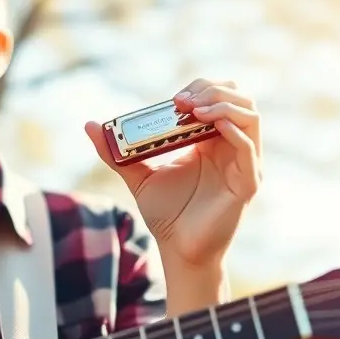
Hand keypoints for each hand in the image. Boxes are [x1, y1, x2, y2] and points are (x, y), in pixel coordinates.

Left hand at [86, 78, 261, 267]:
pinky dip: (233, 129)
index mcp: (210, 140)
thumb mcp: (137, 175)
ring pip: (250, 116)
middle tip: (182, 101)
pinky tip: (209, 125)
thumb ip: (115, 152)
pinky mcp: (247, 182)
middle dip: (212, 90)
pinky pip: (248, 148)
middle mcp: (230, 147)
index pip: (219, 96)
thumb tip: (90, 126)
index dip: (200, 88)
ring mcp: (242, 163)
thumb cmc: (165, 214)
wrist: (177, 250)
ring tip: (193, 110)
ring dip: (222, 104)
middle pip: (239, 98)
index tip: (174, 98)